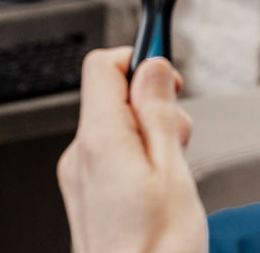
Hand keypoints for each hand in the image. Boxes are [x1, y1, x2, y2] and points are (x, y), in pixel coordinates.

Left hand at [58, 47, 206, 252]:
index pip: (102, 64)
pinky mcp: (87, 199)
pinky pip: (112, 158)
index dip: (139, 59)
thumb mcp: (174, 172)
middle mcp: (79, 156)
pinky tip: (159, 194)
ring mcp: (79, 179)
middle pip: (113, 96)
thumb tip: (153, 67)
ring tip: (173, 177)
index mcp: (99, 140)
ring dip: (150, 138)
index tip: (169, 79)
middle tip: (181, 142)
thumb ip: (160, 113)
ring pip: (116, 129)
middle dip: (154, 106)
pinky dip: (139, 162)